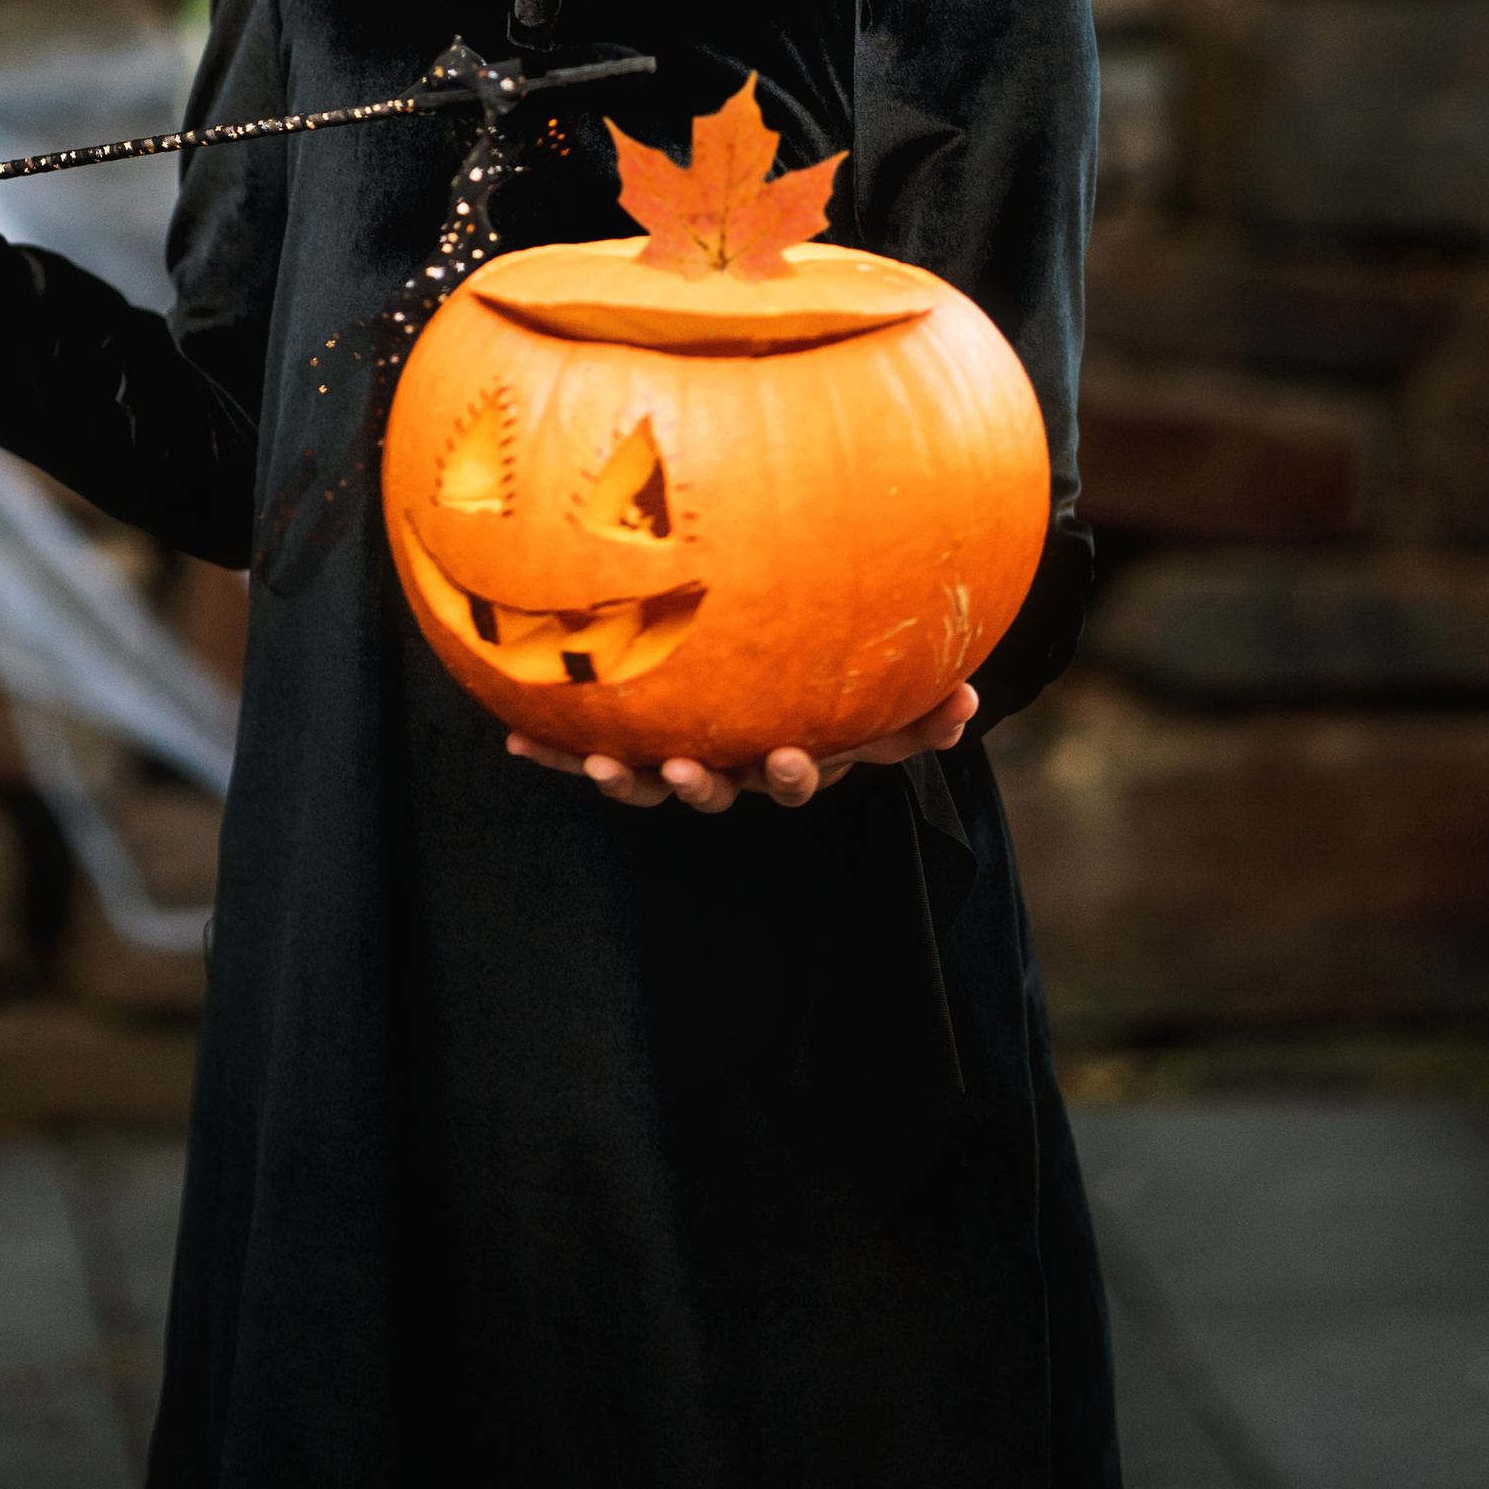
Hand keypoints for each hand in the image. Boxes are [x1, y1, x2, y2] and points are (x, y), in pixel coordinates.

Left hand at [506, 680, 976, 814]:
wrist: (782, 712)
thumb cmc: (841, 705)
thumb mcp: (886, 711)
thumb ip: (925, 713)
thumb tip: (973, 699)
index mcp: (797, 755)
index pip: (803, 775)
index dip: (795, 773)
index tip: (789, 757)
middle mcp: (741, 770)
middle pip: (723, 789)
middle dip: (704, 783)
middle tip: (690, 769)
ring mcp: (689, 765)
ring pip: (654, 785)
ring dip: (629, 777)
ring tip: (604, 763)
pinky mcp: (638, 755)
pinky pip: (599, 754)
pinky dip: (559, 751)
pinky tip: (515, 739)